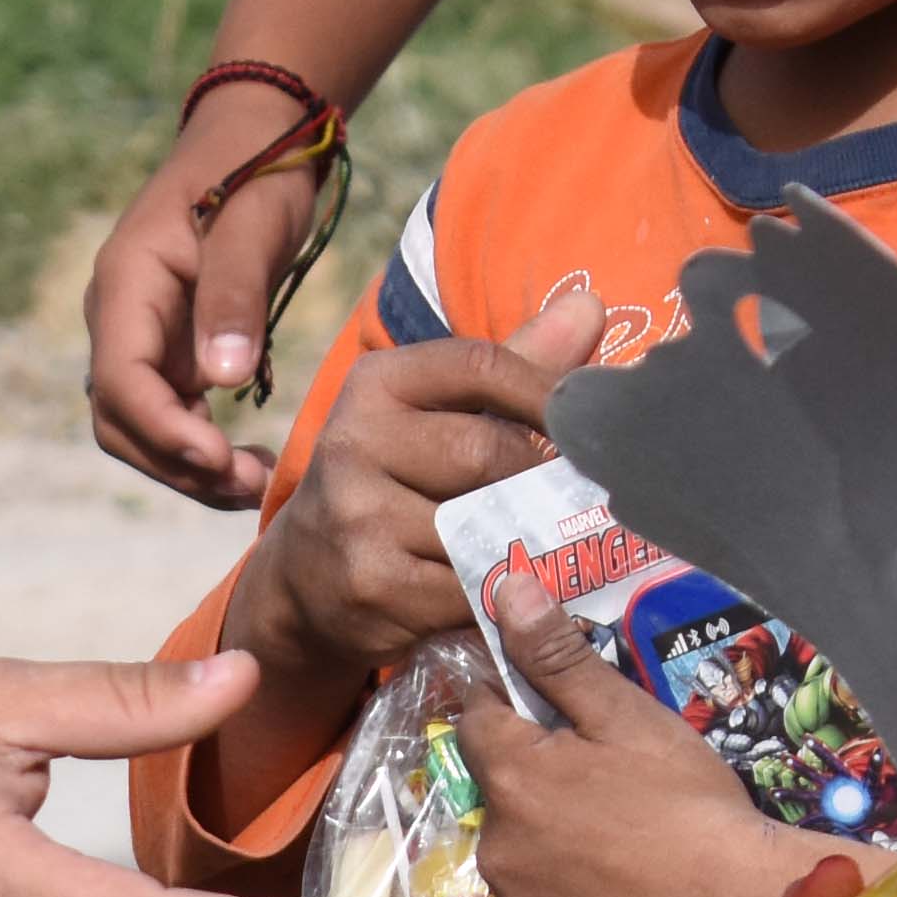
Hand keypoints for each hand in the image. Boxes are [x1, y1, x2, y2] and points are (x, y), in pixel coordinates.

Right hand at [86, 106, 347, 506]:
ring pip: (138, 425)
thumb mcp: (253, 226)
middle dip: (176, 463)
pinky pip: (166, 412)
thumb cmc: (257, 173)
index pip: (120, 380)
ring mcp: (138, 336)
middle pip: (119, 419)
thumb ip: (234, 297)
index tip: (220, 459)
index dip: (165, 430)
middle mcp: (117, 317)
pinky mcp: (165, 348)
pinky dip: (199, 447)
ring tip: (254, 483)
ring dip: (187, 466)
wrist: (255, 139)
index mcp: (125, 284)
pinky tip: (246, 459)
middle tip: (249, 487)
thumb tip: (222, 381)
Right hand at [230, 284, 603, 699]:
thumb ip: (512, 368)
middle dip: (537, 483)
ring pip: (483, 525)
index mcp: (376, 384)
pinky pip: (471, 587)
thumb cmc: (395, 481)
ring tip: (541, 548)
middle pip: (487, 452)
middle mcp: (354, 441)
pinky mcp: (371, 584)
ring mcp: (357, 516)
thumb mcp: (436, 414)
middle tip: (565, 505)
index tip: (587, 427)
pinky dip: (502, 593)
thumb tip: (590, 304)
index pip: (481, 365)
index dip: (548, 393)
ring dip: (523, 544)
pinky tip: (506, 591)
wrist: (306, 578)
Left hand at [458, 572, 807, 896]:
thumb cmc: (689, 804)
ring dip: (548, 856)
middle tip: (605, 795)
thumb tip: (504, 588)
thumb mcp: (628, 717)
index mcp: (511, 775)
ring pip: (518, 867)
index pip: (477, 719)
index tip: (548, 714)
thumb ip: (557, 657)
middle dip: (536, 789)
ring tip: (617, 856)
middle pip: (500, 799)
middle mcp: (494, 846)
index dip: (508, 707)